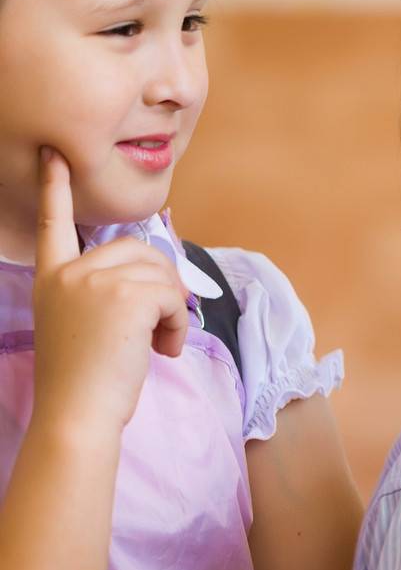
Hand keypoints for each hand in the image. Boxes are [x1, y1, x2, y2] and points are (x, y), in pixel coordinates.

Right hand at [30, 148, 188, 432]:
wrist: (76, 413)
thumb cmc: (84, 380)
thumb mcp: (83, 324)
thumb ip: (106, 291)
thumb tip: (158, 276)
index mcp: (51, 277)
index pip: (54, 223)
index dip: (55, 188)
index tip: (56, 156)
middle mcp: (70, 272)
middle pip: (139, 250)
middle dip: (161, 285)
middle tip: (158, 328)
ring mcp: (96, 280)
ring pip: (162, 272)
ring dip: (173, 309)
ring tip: (157, 344)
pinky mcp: (126, 295)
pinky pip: (174, 295)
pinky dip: (179, 323)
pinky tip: (163, 349)